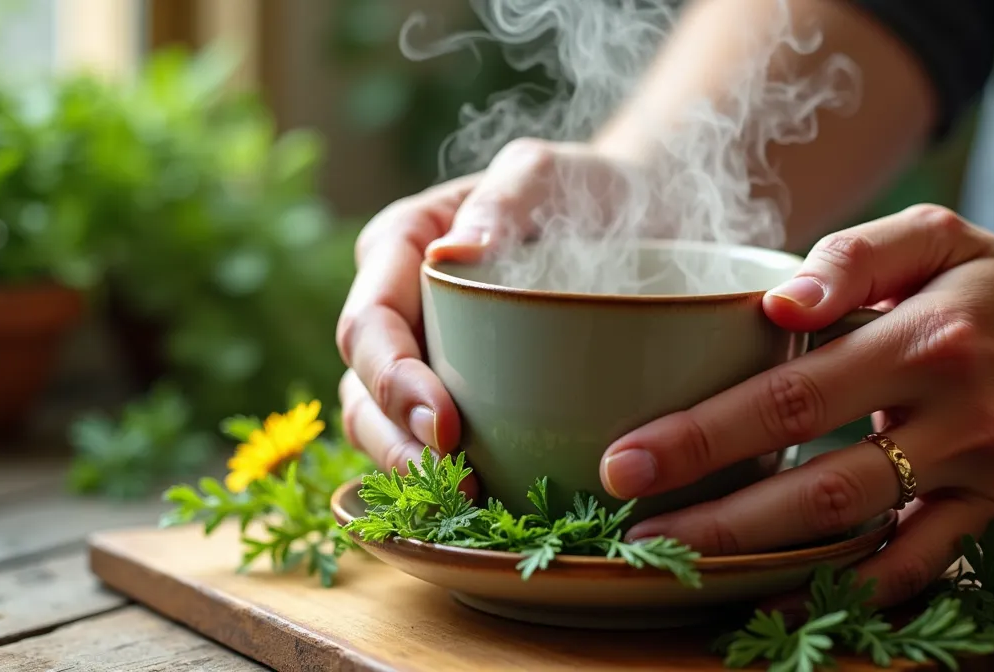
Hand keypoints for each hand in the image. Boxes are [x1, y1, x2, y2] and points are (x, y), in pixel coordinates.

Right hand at [336, 139, 639, 494]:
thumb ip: (505, 197)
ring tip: (465, 501)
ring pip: (381, 424)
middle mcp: (398, 304)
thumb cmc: (581, 186)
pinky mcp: (457, 389)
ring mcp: (422, 352)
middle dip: (394, 442)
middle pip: (361, 388)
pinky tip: (485, 503)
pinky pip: (430, 440)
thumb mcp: (547, 172)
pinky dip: (444, 474)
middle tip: (453, 482)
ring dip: (410, 471)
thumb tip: (455, 251)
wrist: (632, 218)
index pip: (370, 323)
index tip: (444, 425)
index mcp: (400, 246)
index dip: (393, 381)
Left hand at [598, 204, 993, 606]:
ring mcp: (992, 483)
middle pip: (815, 484)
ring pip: (865, 542)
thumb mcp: (946, 238)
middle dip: (712, 519)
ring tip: (691, 573)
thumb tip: (776, 306)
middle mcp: (959, 416)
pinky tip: (792, 599)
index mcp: (926, 336)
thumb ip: (855, 255)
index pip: (790, 394)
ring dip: (770, 565)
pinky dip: (855, 592)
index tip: (625, 463)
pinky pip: (924, 572)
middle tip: (633, 536)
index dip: (700, 437)